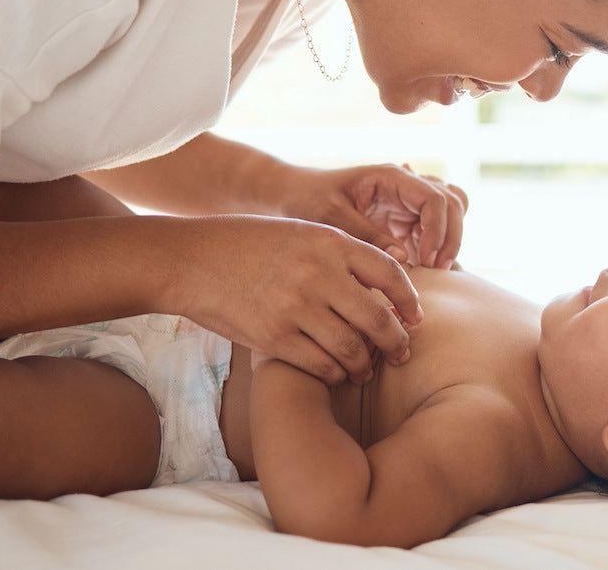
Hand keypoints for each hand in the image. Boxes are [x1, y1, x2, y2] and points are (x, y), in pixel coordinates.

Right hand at [172, 214, 421, 386]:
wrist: (192, 260)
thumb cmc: (249, 244)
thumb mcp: (300, 232)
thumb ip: (339, 253)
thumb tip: (387, 275)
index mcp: (330, 242)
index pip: (390, 273)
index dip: (410, 299)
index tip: (415, 317)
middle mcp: (319, 274)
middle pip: (378, 319)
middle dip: (396, 342)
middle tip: (401, 354)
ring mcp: (297, 308)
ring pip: (353, 349)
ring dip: (365, 366)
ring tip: (365, 370)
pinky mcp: (274, 338)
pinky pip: (321, 365)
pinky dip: (335, 374)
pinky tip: (336, 373)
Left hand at [264, 162, 467, 269]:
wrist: (291, 197)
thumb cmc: (308, 200)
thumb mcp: (332, 216)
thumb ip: (367, 234)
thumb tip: (403, 258)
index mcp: (392, 177)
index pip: (435, 198)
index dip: (438, 229)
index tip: (425, 259)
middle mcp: (406, 187)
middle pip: (453, 203)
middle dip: (450, 236)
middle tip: (436, 269)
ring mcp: (407, 205)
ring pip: (452, 214)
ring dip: (449, 241)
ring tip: (434, 270)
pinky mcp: (404, 224)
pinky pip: (434, 232)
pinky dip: (437, 249)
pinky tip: (427, 272)